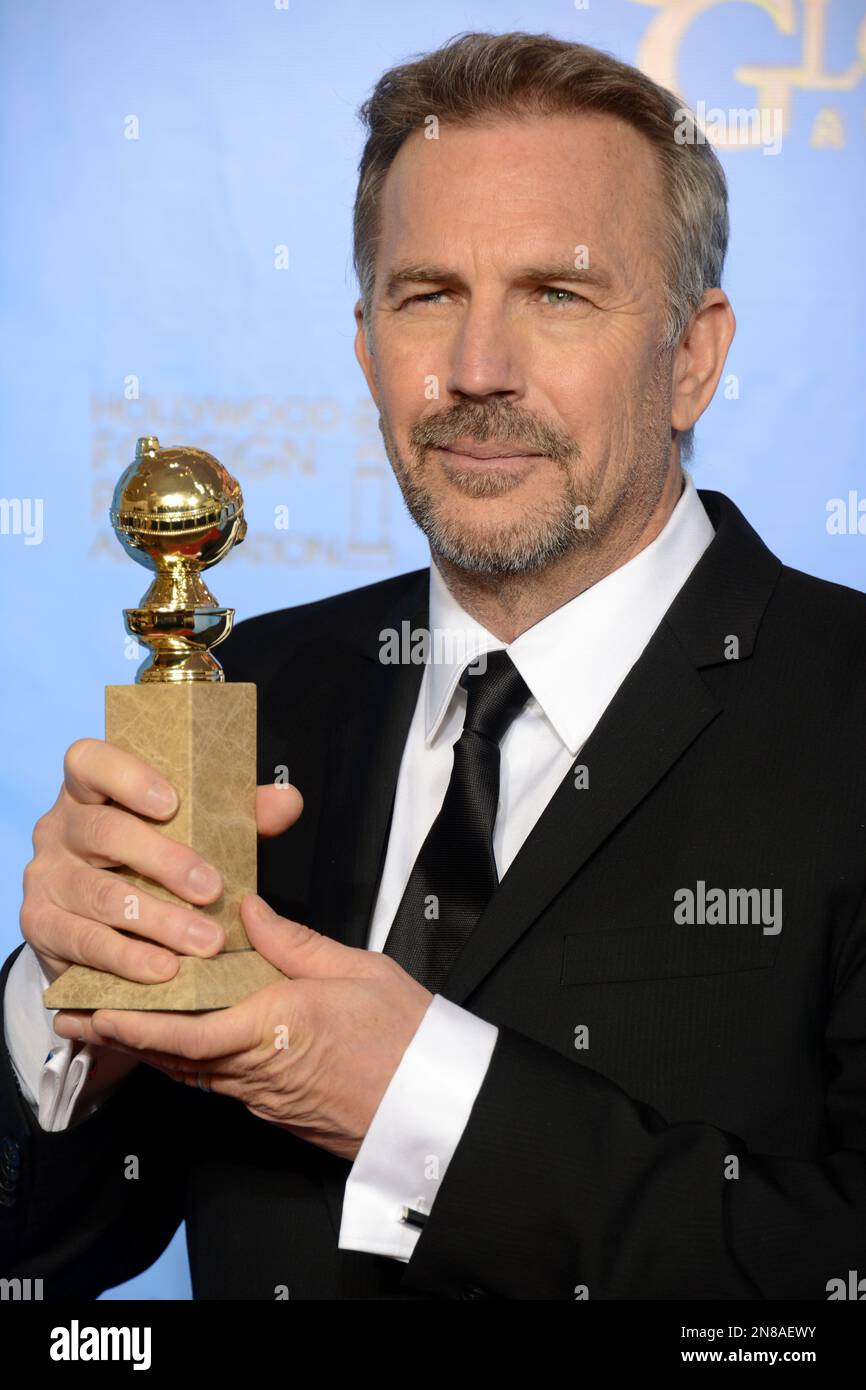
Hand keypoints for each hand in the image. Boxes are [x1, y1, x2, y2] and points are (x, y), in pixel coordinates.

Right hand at [20, 737, 302, 985]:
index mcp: (92, 790)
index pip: (90, 761)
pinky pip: (85, 942)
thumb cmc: (153, 864)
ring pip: (100, 895)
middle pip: (104, 832)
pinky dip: (128, 958)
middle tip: (211, 887)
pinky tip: (164, 969)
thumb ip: (238, 816)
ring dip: (158, 920)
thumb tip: (288, 800)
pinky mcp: (40, 926)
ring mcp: (46, 877)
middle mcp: (60, 827)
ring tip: (205, 940)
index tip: (172, 803)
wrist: (99, 926)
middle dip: (163, 861)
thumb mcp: (194, 834)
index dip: (127, 777)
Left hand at [54, 894, 433, 1161]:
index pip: (187, 1032)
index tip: (99, 1009)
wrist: (437, 1104)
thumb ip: (295, 942)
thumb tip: (252, 910)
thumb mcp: (357, 970)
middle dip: (124, 1036)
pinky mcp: (276, 1108)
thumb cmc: (406, 1038)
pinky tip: (179, 1042)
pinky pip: (217, 1084)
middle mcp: (258, 1070)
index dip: (137, 1024)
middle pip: (174, 1056)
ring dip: (150, 1049)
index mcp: (275, 1027)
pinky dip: (187, 1061)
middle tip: (80, 1017)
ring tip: (114, 1025)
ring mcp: (264, 1096)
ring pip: (192, 1072)